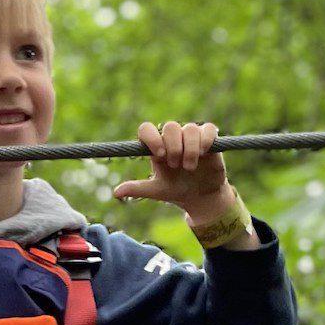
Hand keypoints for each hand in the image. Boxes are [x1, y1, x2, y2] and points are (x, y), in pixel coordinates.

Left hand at [113, 121, 232, 219]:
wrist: (200, 197)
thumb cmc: (176, 191)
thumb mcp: (156, 190)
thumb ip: (137, 188)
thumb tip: (116, 192)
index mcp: (157, 147)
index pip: (147, 129)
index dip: (152, 138)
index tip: (159, 155)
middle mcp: (173, 138)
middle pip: (170, 127)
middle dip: (174, 147)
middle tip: (176, 165)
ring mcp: (191, 136)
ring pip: (189, 128)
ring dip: (190, 149)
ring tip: (189, 167)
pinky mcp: (208, 138)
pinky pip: (208, 129)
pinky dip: (205, 140)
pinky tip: (204, 154)